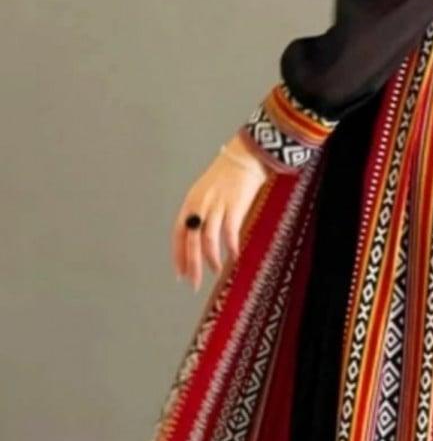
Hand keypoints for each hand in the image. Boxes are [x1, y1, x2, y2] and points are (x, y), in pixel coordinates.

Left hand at [173, 132, 269, 291]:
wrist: (245, 157)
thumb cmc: (227, 174)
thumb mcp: (205, 191)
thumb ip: (199, 211)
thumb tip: (197, 236)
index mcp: (190, 202)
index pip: (178, 234)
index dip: (178, 256)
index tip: (179, 274)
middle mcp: (199, 206)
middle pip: (191, 242)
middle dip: (192, 266)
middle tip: (193, 284)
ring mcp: (217, 206)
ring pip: (208, 241)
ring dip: (211, 260)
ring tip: (216, 270)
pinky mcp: (234, 206)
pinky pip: (229, 233)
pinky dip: (230, 247)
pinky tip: (233, 255)